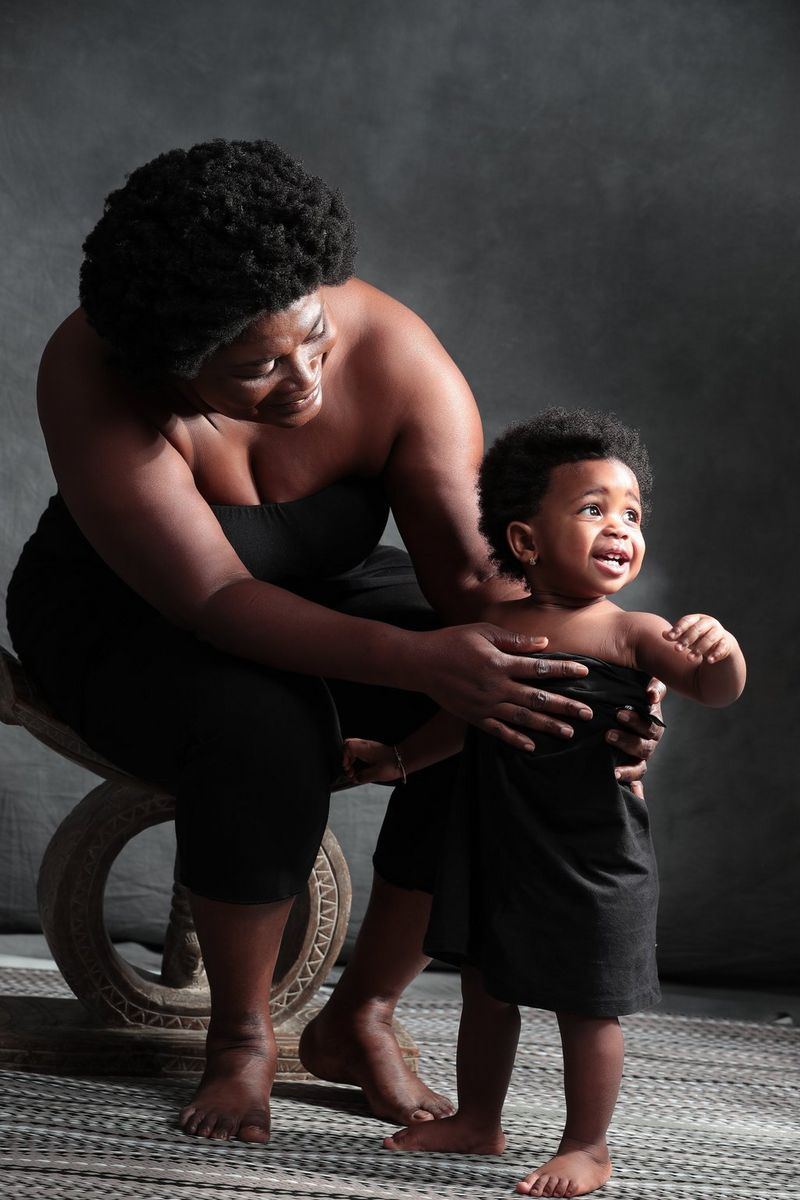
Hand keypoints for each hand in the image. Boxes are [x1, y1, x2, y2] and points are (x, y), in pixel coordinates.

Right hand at [342, 737, 401, 784]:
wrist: (403, 760)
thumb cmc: (391, 765)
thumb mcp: (376, 774)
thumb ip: (362, 777)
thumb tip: (355, 779)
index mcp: (364, 748)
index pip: (347, 746)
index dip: (345, 757)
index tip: (348, 767)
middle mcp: (365, 745)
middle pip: (348, 745)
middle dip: (346, 758)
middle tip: (350, 769)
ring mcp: (369, 746)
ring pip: (353, 748)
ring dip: (351, 759)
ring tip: (354, 771)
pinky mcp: (372, 750)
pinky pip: (360, 751)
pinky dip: (357, 758)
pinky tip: (361, 768)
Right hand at [413, 625, 593, 752]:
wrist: (420, 663)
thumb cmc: (452, 641)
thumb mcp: (483, 632)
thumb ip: (514, 639)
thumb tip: (544, 643)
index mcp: (500, 663)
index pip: (540, 668)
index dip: (564, 670)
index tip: (585, 672)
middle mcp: (496, 687)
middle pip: (538, 698)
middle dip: (565, 706)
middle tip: (588, 713)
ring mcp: (485, 705)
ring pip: (523, 718)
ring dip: (547, 726)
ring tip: (569, 733)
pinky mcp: (474, 717)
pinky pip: (498, 731)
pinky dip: (515, 739)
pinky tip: (532, 746)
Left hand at [607, 678, 665, 798]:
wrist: (617, 706)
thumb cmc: (631, 692)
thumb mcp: (643, 684)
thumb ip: (654, 686)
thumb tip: (652, 695)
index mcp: (652, 723)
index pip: (650, 725)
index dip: (638, 722)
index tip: (619, 714)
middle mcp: (649, 742)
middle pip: (643, 746)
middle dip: (626, 741)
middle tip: (608, 734)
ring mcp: (640, 757)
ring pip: (639, 766)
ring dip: (627, 768)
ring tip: (610, 766)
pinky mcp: (631, 767)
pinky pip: (634, 782)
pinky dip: (631, 786)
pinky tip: (621, 787)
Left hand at [662, 614, 734, 662]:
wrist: (719, 643)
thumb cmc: (697, 638)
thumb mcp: (685, 636)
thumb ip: (674, 635)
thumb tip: (663, 634)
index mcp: (697, 619)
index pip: (687, 621)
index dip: (678, 629)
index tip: (670, 638)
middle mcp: (709, 623)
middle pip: (697, 629)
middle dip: (687, 639)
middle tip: (677, 649)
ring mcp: (719, 632)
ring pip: (709, 639)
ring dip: (699, 649)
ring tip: (689, 658)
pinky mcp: (726, 643)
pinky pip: (721, 648)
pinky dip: (716, 654)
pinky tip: (709, 661)